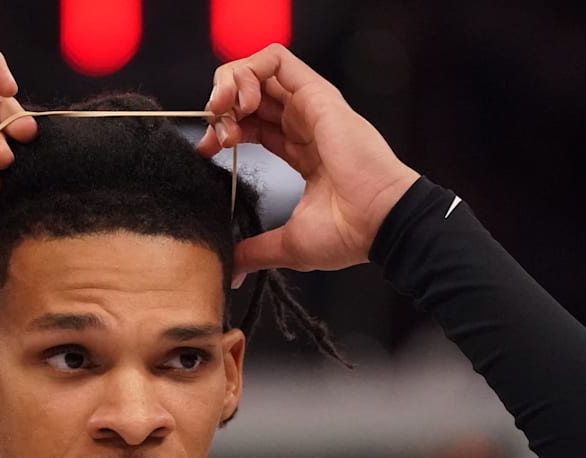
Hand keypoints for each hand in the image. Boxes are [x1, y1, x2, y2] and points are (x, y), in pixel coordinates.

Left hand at [196, 44, 419, 284]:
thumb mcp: (289, 243)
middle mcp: (306, 123)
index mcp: (301, 151)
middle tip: (212, 133)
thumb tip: (231, 271)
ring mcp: (311, 106)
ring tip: (223, 112)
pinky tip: (243, 104)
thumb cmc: (349, 234)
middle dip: (220, 105)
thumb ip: (255, 251)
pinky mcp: (317, 95)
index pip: (252, 124)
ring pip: (259, 69)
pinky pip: (276, 59)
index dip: (223, 130)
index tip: (206, 151)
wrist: (378, 225)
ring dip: (230, 84)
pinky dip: (249, 73)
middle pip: (252, 92)